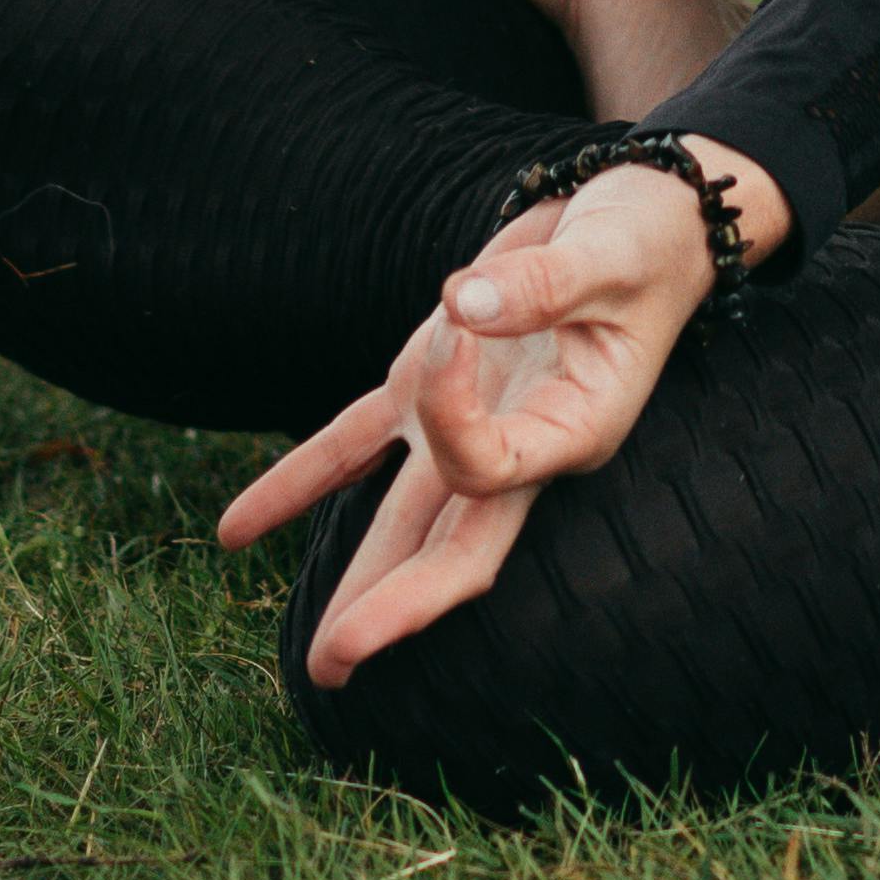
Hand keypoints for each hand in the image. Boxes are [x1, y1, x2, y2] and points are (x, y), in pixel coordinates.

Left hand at [215, 147, 779, 677]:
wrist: (641, 217)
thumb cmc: (641, 242)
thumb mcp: (610, 256)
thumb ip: (540, 285)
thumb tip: (459, 302)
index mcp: (575, 431)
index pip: (488, 464)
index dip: (452, 407)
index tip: (454, 315)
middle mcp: (522, 447)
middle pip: (453, 549)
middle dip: (395, 605)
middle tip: (337, 662)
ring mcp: (470, 420)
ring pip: (404, 519)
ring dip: (357, 581)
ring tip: (314, 661)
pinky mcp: (428, 383)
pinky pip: (355, 444)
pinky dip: (300, 480)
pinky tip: (237, 527)